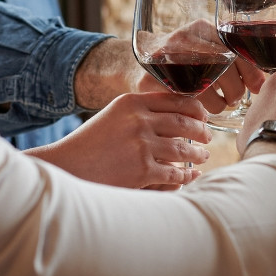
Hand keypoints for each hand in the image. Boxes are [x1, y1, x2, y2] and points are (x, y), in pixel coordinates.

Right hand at [25, 91, 211, 188]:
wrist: (67, 167)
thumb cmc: (90, 142)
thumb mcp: (114, 115)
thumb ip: (140, 111)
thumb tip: (175, 113)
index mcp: (132, 102)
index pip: (176, 100)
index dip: (196, 108)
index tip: (203, 115)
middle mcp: (139, 120)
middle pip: (184, 121)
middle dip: (201, 130)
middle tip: (208, 136)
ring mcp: (142, 145)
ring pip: (183, 148)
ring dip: (198, 153)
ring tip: (203, 155)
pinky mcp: (142, 170)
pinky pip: (174, 172)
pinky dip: (185, 175)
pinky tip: (189, 175)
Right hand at [134, 18, 264, 113]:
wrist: (136, 62)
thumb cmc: (182, 59)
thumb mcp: (206, 48)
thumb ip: (234, 60)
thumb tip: (263, 83)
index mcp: (202, 28)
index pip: (236, 49)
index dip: (251, 72)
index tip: (256, 86)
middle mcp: (185, 39)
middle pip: (225, 70)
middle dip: (235, 91)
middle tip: (233, 98)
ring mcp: (167, 59)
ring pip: (208, 91)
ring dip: (218, 104)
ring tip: (216, 104)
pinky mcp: (154, 80)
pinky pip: (188, 103)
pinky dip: (199, 111)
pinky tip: (198, 108)